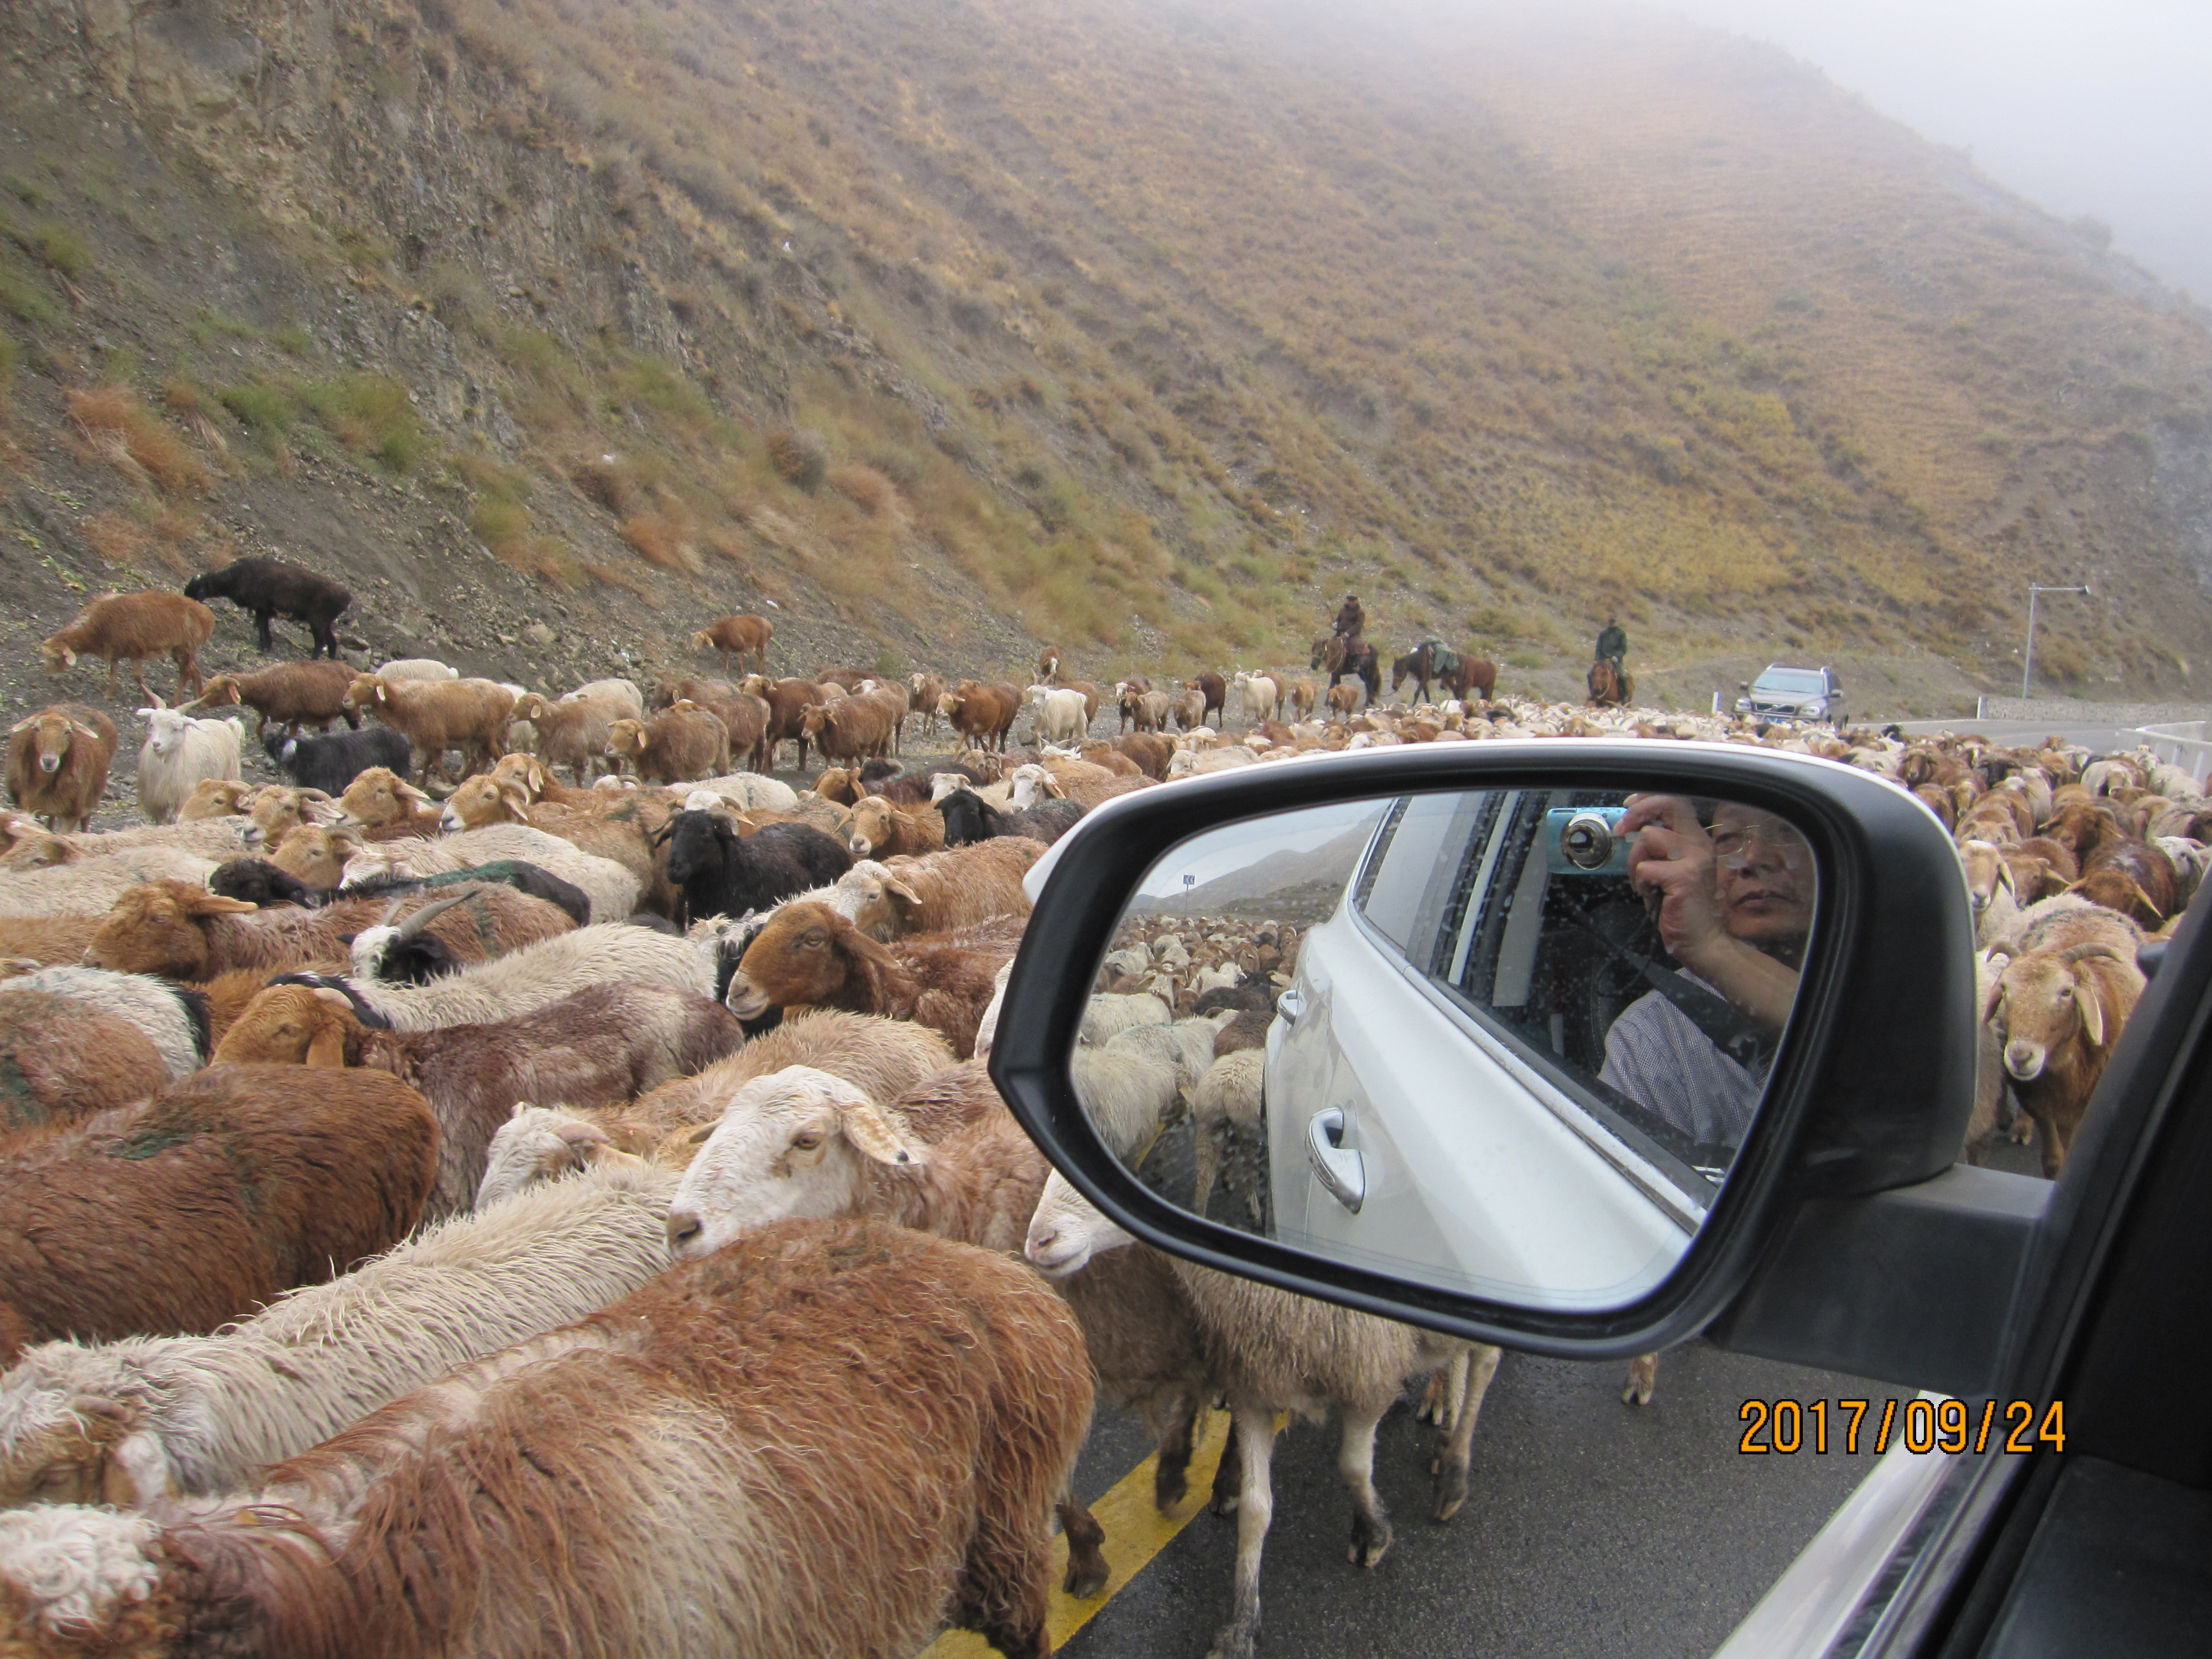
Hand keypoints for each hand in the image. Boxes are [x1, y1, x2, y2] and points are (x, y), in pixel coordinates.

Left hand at [1619, 794, 1726, 967]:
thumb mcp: (1666, 869)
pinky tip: (1651, 893)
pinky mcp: (1685, 876)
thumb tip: (1629, 829)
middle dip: (1638, 813)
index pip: (1676, 801)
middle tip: (1621, 832)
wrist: (1701, 940)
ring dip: (1635, 861)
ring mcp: (1695, 858)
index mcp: (1695, 840)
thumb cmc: (1678, 906)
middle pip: (1669, 804)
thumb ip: (1654, 848)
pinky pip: (1645, 866)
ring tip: (1644, 883)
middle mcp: (1699, 844)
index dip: (1648, 798)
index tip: (1628, 806)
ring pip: (1649, 836)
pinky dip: (1640, 881)